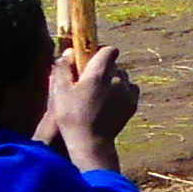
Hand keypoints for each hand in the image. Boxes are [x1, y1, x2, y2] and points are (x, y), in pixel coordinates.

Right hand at [44, 45, 135, 173]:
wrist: (91, 141)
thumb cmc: (71, 116)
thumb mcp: (59, 90)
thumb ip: (63, 67)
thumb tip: (69, 52)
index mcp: (100, 72)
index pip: (109, 49)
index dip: (100, 52)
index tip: (89, 60)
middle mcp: (118, 78)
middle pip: (114, 64)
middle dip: (103, 69)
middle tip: (89, 82)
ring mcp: (128, 91)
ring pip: (123, 77)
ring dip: (112, 81)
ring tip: (97, 95)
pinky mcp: (133, 104)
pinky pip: (129, 90)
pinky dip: (121, 93)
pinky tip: (108, 103)